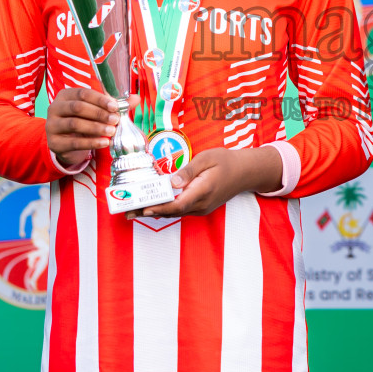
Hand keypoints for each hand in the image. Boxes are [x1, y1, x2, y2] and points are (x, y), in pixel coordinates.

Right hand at [45, 87, 118, 167]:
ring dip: (96, 128)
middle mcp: (55, 108)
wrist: (66, 144)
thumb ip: (114, 104)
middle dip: (99, 113)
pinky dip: (91, 143)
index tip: (115, 106)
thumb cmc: (83, 121)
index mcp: (65, 95)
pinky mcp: (54, 143)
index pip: (83, 93)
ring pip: (75, 124)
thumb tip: (136, 98)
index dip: (100, 99)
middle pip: (78, 107)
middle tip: (115, 119)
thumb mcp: (95, 111)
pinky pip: (74, 142)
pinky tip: (104, 143)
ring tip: (112, 131)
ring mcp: (52, 126)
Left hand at [140, 147, 282, 217]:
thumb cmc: (225, 161)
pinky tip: (152, 205)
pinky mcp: (200, 207)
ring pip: (175, 213)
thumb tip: (172, 181)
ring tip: (134, 210)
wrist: (245, 172)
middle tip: (128, 212)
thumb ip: (189, 171)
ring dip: (155, 211)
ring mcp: (201, 208)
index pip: (178, 204)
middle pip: (172, 211)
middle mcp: (201, 204)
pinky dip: (165, 208)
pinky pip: (180, 210)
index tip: (143, 208)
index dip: (159, 207)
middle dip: (149, 212)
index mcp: (203, 191)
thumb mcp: (207, 158)